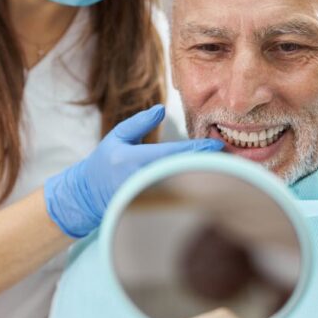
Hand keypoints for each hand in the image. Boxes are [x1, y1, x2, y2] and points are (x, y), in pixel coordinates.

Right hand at [44, 105, 222, 237]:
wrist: (87, 196)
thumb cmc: (103, 162)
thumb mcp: (117, 137)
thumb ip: (139, 122)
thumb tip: (162, 109)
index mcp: (133, 160)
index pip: (172, 154)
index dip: (197, 150)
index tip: (217, 145)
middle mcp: (141, 180)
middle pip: (182, 172)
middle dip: (206, 165)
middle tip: (230, 158)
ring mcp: (146, 197)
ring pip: (181, 187)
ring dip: (202, 178)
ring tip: (225, 170)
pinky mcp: (149, 208)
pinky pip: (175, 197)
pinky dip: (192, 190)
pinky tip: (207, 184)